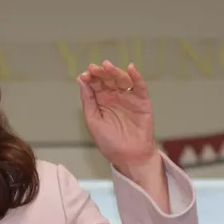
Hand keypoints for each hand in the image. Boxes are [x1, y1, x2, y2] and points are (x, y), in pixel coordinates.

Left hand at [76, 60, 158, 175]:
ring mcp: (129, 98)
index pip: (95, 84)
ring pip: (122, 79)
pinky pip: (139, 86)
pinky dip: (136, 77)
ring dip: (114, 72)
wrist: (129, 157)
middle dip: (101, 72)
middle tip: (94, 69)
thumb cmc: (110, 142)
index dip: (90, 77)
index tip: (85, 75)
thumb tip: (81, 81)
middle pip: (107, 79)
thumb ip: (88, 101)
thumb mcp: (92, 121)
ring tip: (107, 67)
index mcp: (101, 101)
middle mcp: (115, 97)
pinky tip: (131, 69)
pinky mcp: (142, 101)